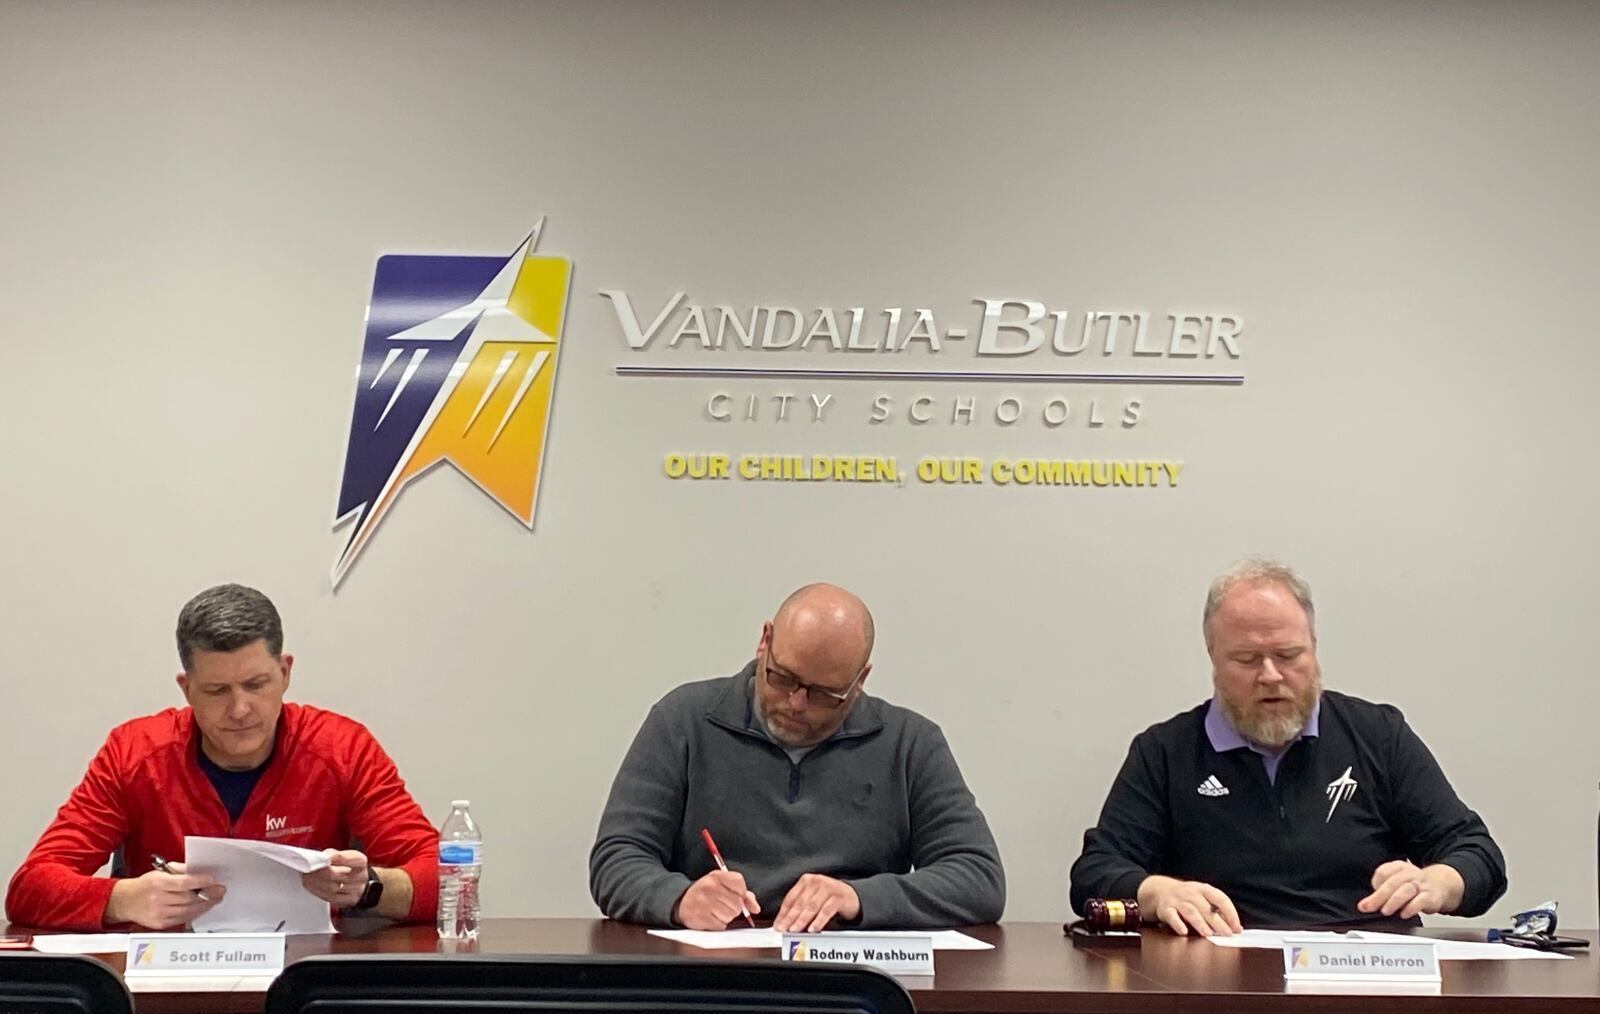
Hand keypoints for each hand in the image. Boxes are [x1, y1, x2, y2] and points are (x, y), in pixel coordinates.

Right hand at [106, 863, 223, 928]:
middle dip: (209, 894)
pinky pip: (183, 919)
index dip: (202, 882)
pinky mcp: (160, 924)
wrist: (125, 901)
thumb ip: (180, 870)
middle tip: (220, 890)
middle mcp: (158, 899)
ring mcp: (159, 913)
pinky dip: (195, 913)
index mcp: (159, 883)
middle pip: (190, 899)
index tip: (213, 880)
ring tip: (215, 899)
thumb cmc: (145, 885)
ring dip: (205, 905)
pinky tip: (202, 907)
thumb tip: (199, 871)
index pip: (185, 883)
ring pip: (189, 910)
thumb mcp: (160, 871)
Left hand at [301, 849, 370, 906]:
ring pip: (332, 888)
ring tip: (306, 877)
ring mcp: (356, 891)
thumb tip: (322, 857)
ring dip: (315, 883)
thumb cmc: (349, 867)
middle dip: (319, 872)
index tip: (321, 857)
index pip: (348, 859)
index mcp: (360, 862)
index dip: (333, 857)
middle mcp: (361, 877)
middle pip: (337, 875)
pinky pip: (330, 898)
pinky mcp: (348, 901)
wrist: (360, 884)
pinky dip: (318, 892)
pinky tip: (311, 886)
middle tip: (307, 869)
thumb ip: (334, 855)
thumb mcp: (346, 857)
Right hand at [675, 870, 760, 930]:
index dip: (741, 893)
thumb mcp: (723, 885)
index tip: (734, 894)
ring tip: (716, 911)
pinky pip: (721, 925)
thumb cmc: (707, 893)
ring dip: (726, 916)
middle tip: (723, 904)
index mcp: (717, 876)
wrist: (682, 901)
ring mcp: (704, 902)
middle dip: (734, 907)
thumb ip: (743, 893)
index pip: (740, 884)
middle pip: (737, 903)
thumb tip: (755, 908)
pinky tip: (711, 917)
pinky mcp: (700, 917)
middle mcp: (710, 887)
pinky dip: (719, 924)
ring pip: (730, 915)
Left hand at [773, 874, 859, 932]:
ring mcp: (828, 888)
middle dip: (790, 918)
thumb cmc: (828, 898)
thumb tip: (783, 923)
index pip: (791, 898)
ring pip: (811, 906)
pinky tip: (812, 928)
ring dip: (802, 920)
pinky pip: (826, 911)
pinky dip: (818, 921)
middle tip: (784, 929)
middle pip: (800, 902)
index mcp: (806, 881)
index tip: (777, 925)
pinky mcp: (839, 897)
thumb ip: (799, 908)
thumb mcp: (812, 898)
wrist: (851, 896)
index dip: (783, 913)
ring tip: (795, 930)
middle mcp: (816, 881)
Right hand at [1136, 874, 1241, 936]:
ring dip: (1200, 923)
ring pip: (1190, 911)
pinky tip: (1184, 932)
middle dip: (1218, 922)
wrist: (1161, 890)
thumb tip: (1236, 927)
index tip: (1237, 927)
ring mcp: (1178, 900)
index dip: (1230, 913)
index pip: (1220, 899)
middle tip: (1227, 934)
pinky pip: (1172, 916)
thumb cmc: (1188, 897)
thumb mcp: (1203, 898)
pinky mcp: (1166, 909)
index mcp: (1204, 889)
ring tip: (1208, 934)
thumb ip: (1218, 912)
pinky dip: (1178, 924)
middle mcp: (1191, 893)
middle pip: (1206, 908)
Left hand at [1358, 860, 1463, 917]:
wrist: (1440, 886)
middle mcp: (1410, 873)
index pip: (1383, 872)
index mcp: (1398, 867)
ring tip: (1386, 911)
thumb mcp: (1396, 883)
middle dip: (1380, 896)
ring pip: (1406, 890)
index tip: (1369, 898)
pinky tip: (1404, 914)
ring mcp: (1421, 884)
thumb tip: (1364, 905)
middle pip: (1393, 883)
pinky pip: (1421, 900)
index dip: (1375, 884)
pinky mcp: (1431, 896)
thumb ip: (1379, 893)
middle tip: (1371, 907)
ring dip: (1394, 901)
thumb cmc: (1413, 885)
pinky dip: (1412, 908)